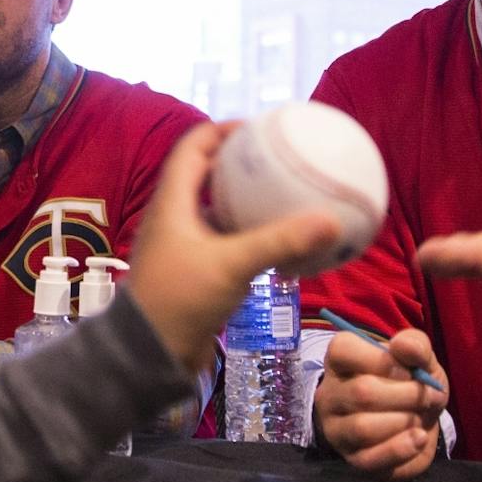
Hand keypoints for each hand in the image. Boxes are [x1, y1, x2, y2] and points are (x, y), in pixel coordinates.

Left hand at [119, 123, 341, 375]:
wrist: (150, 355)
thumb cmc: (179, 300)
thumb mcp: (232, 266)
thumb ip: (280, 242)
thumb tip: (331, 221)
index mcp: (173, 202)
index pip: (193, 147)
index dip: (222, 129)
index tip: (259, 127)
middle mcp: (175, 218)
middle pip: (207, 175)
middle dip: (241, 163)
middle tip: (280, 159)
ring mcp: (185, 246)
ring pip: (218, 211)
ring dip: (247, 202)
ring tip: (286, 196)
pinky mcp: (196, 272)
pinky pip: (227, 242)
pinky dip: (251, 236)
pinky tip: (281, 244)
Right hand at [313, 328, 448, 481]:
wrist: (417, 418)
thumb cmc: (410, 381)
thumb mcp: (418, 358)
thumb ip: (415, 344)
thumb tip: (403, 346)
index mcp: (340, 360)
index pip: (343, 351)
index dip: (384, 361)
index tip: (410, 371)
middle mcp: (329, 393)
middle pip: (362, 393)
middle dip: (408, 395)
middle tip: (433, 396)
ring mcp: (336, 429)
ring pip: (363, 428)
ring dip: (404, 422)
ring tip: (421, 418)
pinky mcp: (352, 458)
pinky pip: (371, 459)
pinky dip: (402, 449)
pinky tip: (419, 438)